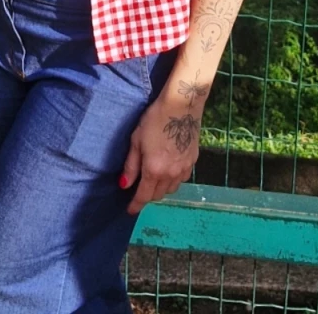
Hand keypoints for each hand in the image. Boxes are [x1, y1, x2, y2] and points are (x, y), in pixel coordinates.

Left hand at [119, 81, 204, 214]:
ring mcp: (184, 169)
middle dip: (147, 195)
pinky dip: (172, 180)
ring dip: (161, 189)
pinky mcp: (193, 162)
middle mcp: (170, 175)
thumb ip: (131, 166)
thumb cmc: (154, 120)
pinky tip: (168, 170)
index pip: (144, 196)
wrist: (181, 106)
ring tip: (153, 179)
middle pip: (158, 195)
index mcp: (154, 170)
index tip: (130, 211)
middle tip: (139, 188)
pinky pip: (181, 179)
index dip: (136, 205)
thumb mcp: (136, 140)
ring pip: (171, 189)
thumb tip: (124, 185)